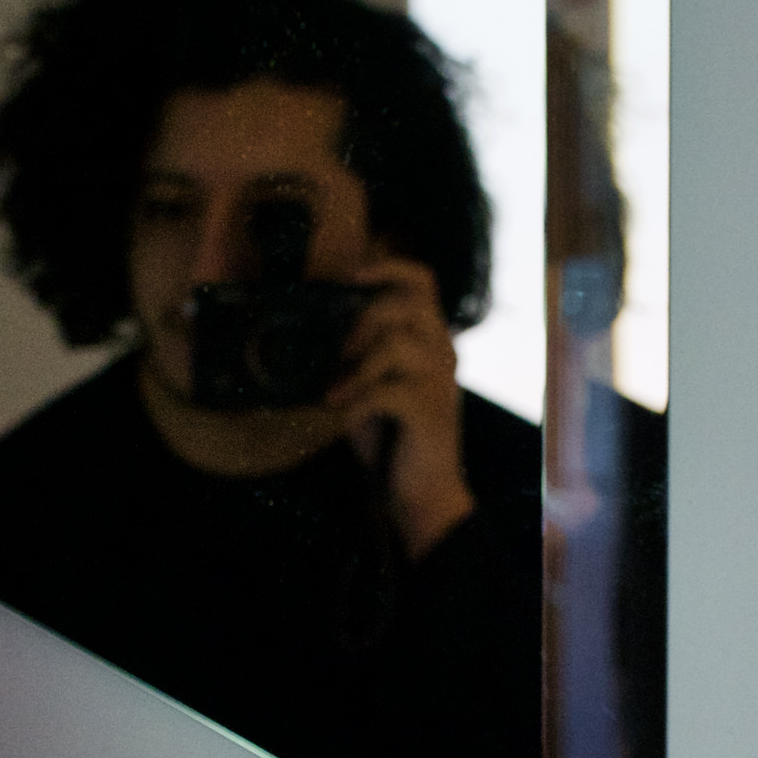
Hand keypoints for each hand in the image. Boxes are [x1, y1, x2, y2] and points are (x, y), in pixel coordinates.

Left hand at [325, 255, 473, 557]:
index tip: (353, 274)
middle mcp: (442, 351)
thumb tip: (314, 330)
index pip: (423, 282)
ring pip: (395, 345)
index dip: (389, 267)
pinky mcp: (428, 411)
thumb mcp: (375, 385)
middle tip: (338, 352)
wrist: (422, 490)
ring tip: (334, 389)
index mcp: (431, 338)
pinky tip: (341, 414)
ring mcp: (438, 381)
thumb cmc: (393, 435)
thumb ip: (360, 355)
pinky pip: (386, 391)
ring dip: (356, 365)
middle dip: (363, 320)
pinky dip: (357, 400)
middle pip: (406, 305)